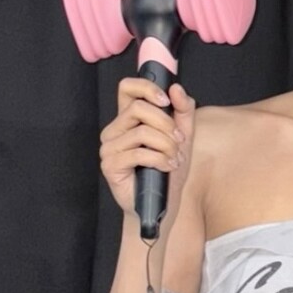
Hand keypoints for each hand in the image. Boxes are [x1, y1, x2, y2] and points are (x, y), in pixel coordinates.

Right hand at [99, 77, 195, 221]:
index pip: (127, 88)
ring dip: (167, 145)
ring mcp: (109, 148)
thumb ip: (183, 110)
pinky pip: (138, 153)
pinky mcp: (110, 166)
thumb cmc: (168, 170)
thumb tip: (175, 88)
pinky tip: (167, 167)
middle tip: (179, 141)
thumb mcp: (182, 136)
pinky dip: (160, 159)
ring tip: (175, 158)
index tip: (166, 101)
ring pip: (141, 131)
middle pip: (138, 108)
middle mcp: (115, 130)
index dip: (146, 87)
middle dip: (166, 124)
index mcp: (128, 119)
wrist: (163, 205)